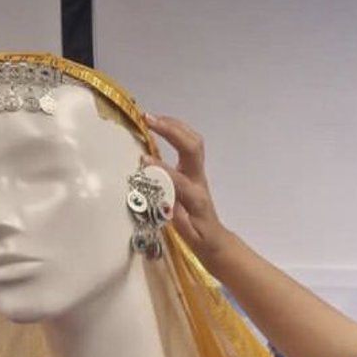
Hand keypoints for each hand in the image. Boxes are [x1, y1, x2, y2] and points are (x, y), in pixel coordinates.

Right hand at [144, 113, 226, 259]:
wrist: (214, 238)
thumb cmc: (198, 238)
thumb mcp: (187, 234)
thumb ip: (176, 218)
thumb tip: (163, 200)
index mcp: (196, 198)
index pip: (179, 178)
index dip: (162, 168)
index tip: (142, 159)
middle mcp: (199, 180)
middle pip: (193, 148)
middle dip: (172, 131)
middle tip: (148, 120)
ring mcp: (198, 172)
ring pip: (193, 141)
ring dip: (174, 125)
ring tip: (151, 118)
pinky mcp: (194, 169)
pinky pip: (189, 143)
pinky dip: (175, 130)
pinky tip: (160, 125)